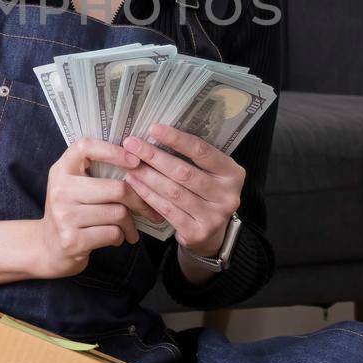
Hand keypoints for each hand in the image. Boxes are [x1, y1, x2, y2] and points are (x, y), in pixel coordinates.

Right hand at [34, 137, 162, 279]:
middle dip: (139, 201)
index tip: (135, 161)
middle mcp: (60, 189)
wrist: (47, 248)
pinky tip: (116, 238)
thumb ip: (96, 173)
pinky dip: (121, 237)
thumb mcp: (74, 187)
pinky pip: (113, 233)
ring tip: (128, 228)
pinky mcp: (72, 239)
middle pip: (117, 188)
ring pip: (118, 213)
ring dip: (130, 224)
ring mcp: (64, 215)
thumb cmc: (71, 213)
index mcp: (61, 170)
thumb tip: (140, 165)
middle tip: (148, 209)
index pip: (85, 147)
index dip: (113, 150)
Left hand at [114, 123, 243, 257]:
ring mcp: (214, 216)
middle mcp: (227, 195)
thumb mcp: (210, 173)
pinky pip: (167, 209)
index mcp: (233, 173)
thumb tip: (157, 133)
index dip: (176, 139)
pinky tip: (134, 184)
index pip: (202, 151)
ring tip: (129, 164)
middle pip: (184, 172)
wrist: (212, 233)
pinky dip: (148, 195)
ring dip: (147, 176)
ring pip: (173, 191)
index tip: (153, 129)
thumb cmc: (205, 193)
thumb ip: (192, 157)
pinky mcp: (197, 232)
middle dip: (154, 156)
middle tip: (131, 145)